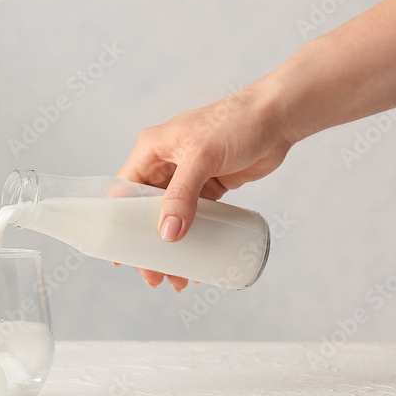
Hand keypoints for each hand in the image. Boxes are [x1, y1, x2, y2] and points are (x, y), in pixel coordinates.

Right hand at [116, 85, 292, 291]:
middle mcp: (164, 164)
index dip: (117, 224)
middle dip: (148, 245)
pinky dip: (193, 239)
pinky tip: (196, 261)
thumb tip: (168, 235)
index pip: (123, 192)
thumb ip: (182, 195)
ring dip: (171, 248)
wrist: (277, 117)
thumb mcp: (202, 157)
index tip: (121, 256)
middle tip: (154, 276)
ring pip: (170, 219)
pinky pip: (195, 218)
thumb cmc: (235, 123)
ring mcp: (187, 176)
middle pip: (145, 212)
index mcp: (150, 150)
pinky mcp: (210, 186)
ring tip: (177, 279)